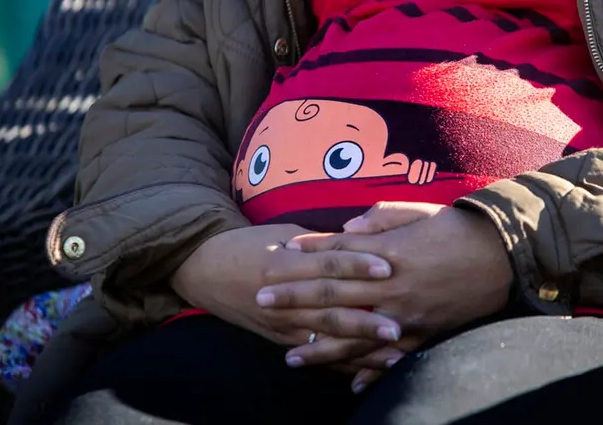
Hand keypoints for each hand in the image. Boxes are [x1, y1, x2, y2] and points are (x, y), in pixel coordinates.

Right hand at [170, 224, 401, 347]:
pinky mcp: (280, 338)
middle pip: (330, 307)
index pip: (327, 264)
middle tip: (398, 326)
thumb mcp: (283, 232)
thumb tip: (362, 240)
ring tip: (391, 353)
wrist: (203, 268)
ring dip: (359, 348)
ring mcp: (281, 322)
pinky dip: (339, 363)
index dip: (358, 265)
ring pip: (326, 337)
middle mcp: (282, 297)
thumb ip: (322, 242)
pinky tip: (364, 371)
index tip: (388, 268)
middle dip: (365, 320)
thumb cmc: (248, 243)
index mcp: (284, 263)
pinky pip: (314, 353)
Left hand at [259, 204, 513, 356]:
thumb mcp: (416, 211)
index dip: (304, 257)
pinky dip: (369, 371)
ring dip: (319, 348)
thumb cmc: (457, 227)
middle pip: (333, 294)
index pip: (335, 255)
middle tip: (261, 302)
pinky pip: (391, 358)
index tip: (275, 259)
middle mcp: (392, 286)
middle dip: (294, 299)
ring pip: (354, 336)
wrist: (503, 253)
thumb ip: (378, 219)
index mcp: (388, 252)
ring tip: (290, 357)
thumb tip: (344, 229)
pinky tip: (347, 383)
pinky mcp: (425, 334)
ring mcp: (407, 315)